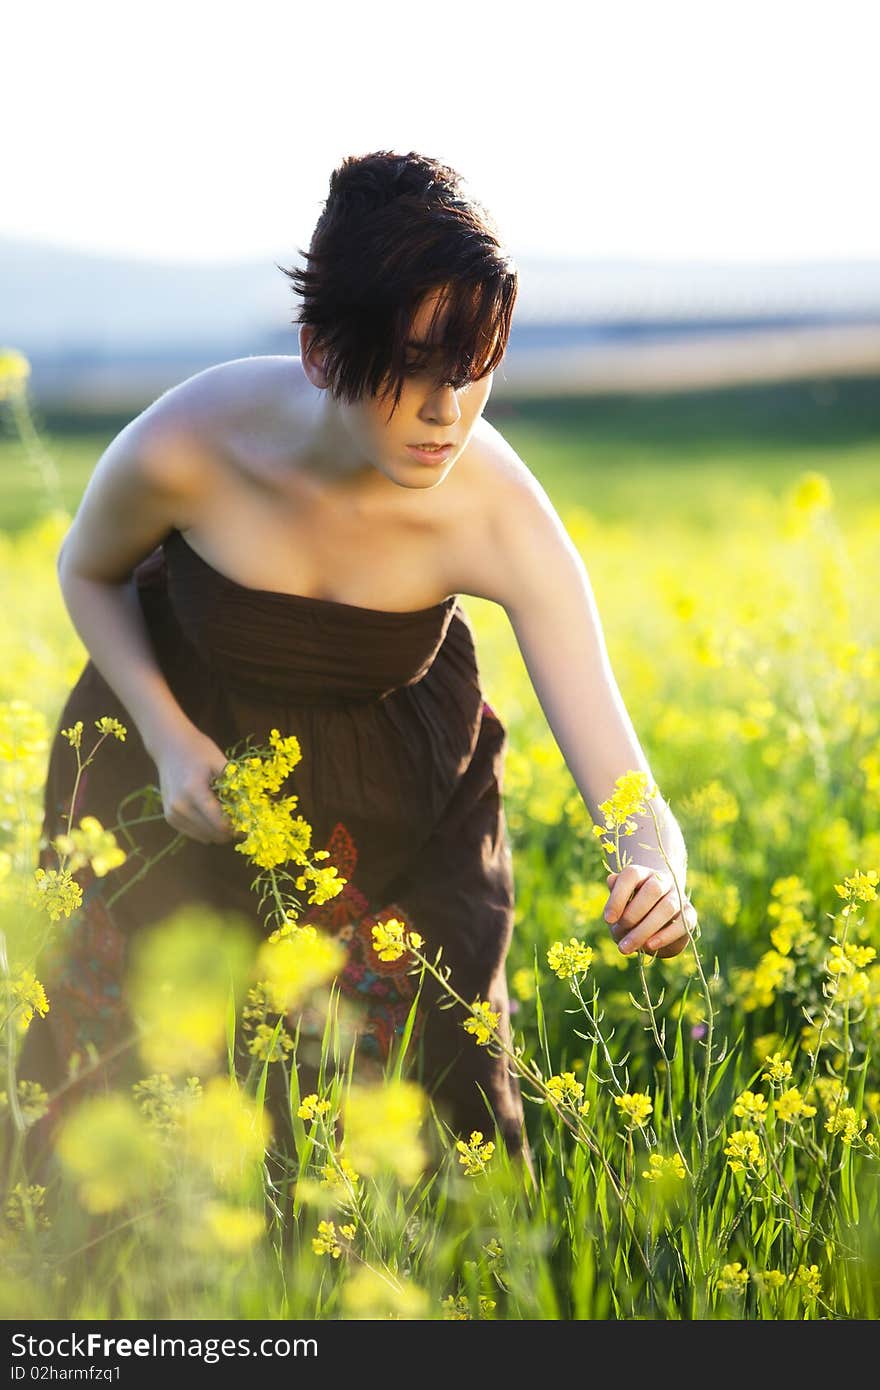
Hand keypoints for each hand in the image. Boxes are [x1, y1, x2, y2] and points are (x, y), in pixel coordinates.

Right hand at [152, 724, 236, 844]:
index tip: (248, 825)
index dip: (236, 828)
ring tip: (226, 818)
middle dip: (229, 832)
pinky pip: (192, 833)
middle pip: (212, 834)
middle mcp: (180, 807)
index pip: (219, 823)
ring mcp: (172, 814)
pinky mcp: (169, 817)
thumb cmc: (198, 751)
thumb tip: (251, 807)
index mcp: (194, 792)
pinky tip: (212, 816)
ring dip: (217, 832)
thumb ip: (235, 785)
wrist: (169, 747)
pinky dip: (205, 829)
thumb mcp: (219, 762)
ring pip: (203, 837)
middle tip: (241, 824)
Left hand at [603, 865, 697, 959]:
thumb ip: (615, 897)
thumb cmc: (631, 914)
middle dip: (633, 915)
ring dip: (645, 929)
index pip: (631, 875)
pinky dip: (665, 936)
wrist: (655, 927)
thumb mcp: (619, 908)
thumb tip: (611, 880)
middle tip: (618, 934)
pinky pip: (683, 923)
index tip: (608, 920)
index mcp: (641, 874)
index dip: (618, 897)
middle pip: (652, 889)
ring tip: (627, 947)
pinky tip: (650, 946)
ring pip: (667, 907)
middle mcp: (662, 880)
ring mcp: (678, 896)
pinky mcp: (690, 914)